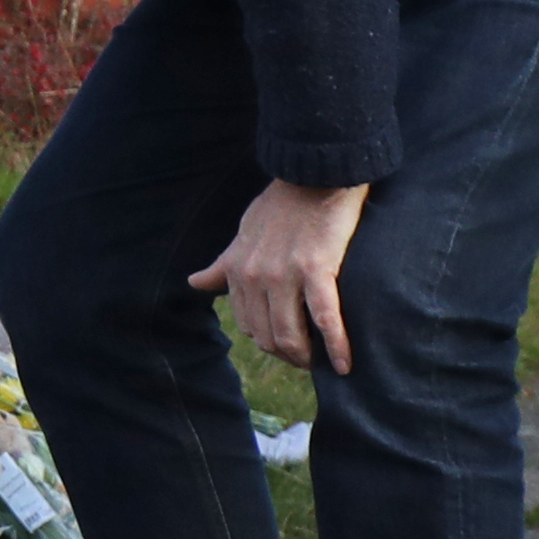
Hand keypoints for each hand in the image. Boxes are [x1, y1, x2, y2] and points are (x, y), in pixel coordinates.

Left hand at [187, 177, 370, 373]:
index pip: (248, 324)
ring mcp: (284, 274)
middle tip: (307, 361)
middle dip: (287, 354)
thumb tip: (194, 282)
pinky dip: (336, 346)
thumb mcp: (243, 233)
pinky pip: (324, 319)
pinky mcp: (316, 269)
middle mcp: (255, 275)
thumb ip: (223, 264)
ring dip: (306, 357)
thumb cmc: (282, 203)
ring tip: (322, 364)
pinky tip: (344, 364)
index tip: (286, 347)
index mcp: (238, 269)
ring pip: (290, 334)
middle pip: (268, 335)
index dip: (267, 341)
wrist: (314, 174)